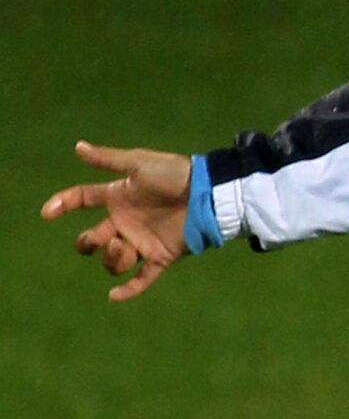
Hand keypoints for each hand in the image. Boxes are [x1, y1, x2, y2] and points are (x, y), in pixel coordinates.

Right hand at [41, 141, 192, 300]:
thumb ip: (108, 159)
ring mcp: (142, 240)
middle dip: (88, 243)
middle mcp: (126, 221)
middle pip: (91, 239)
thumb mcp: (140, 164)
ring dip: (111, 259)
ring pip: (113, 260)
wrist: (207, 193)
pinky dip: (129, 290)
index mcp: (118, 196)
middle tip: (105, 237)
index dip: (62, 204)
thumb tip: (78, 146)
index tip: (47, 213)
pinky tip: (115, 295)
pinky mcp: (161, 256)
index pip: (82, 199)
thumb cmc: (175, 174)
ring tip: (122, 248)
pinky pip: (142, 279)